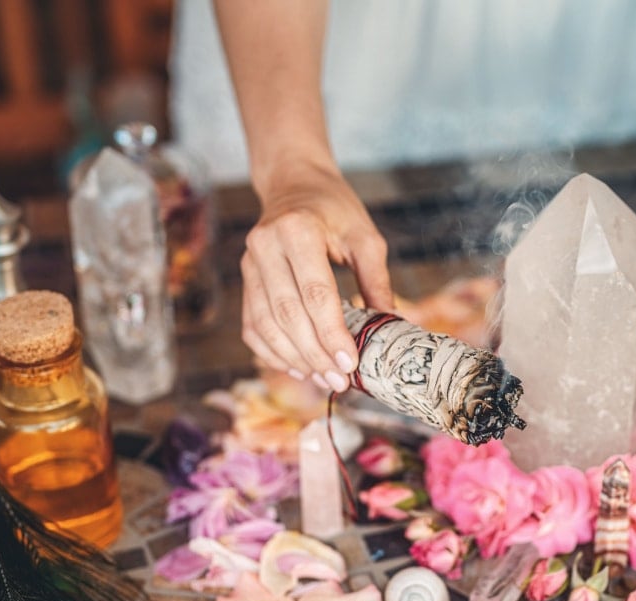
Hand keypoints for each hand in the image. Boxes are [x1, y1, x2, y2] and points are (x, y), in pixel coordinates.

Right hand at [240, 161, 392, 390]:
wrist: (294, 183)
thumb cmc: (335, 209)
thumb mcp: (365, 236)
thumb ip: (376, 280)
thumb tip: (391, 325)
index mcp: (298, 230)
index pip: (315, 292)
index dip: (331, 333)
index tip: (349, 363)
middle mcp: (266, 246)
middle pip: (286, 313)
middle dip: (314, 353)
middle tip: (339, 381)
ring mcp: (249, 263)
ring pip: (264, 324)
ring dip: (293, 358)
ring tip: (323, 379)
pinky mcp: (245, 279)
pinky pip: (251, 324)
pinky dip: (271, 352)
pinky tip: (297, 367)